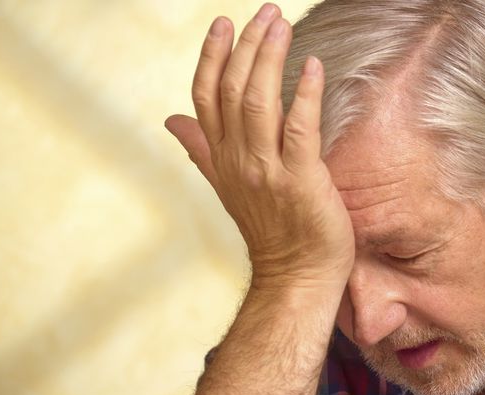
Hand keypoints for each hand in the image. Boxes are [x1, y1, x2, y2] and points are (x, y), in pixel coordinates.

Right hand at [166, 3, 354, 290]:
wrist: (296, 278)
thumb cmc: (274, 233)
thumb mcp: (229, 187)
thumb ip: (202, 151)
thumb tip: (171, 122)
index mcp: (220, 158)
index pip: (206, 96)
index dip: (212, 56)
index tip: (223, 24)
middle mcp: (238, 160)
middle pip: (232, 89)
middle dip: (247, 46)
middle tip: (265, 13)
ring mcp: (267, 171)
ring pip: (259, 101)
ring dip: (270, 58)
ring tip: (281, 26)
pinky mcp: (300, 181)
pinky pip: (299, 129)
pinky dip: (305, 94)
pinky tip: (313, 67)